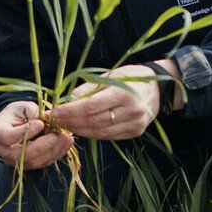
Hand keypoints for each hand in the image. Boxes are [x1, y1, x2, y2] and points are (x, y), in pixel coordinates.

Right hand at [0, 101, 72, 169]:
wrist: (16, 122)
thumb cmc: (18, 112)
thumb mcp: (22, 106)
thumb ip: (31, 112)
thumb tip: (44, 120)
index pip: (9, 137)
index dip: (25, 132)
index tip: (40, 123)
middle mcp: (2, 150)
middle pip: (21, 154)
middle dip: (42, 145)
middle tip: (58, 135)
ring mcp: (13, 160)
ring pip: (34, 161)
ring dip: (52, 151)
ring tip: (66, 138)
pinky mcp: (27, 165)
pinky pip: (42, 163)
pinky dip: (56, 154)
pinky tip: (65, 144)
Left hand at [47, 64, 161, 140]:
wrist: (158, 88)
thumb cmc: (130, 78)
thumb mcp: (110, 75)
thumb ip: (88, 88)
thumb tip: (66, 100)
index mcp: (124, 93)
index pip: (90, 106)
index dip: (70, 111)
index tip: (54, 112)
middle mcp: (132, 111)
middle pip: (94, 121)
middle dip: (71, 122)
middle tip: (55, 120)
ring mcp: (135, 124)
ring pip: (100, 132)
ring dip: (79, 130)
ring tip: (64, 125)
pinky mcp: (136, 133)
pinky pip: (109, 136)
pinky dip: (92, 134)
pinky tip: (80, 129)